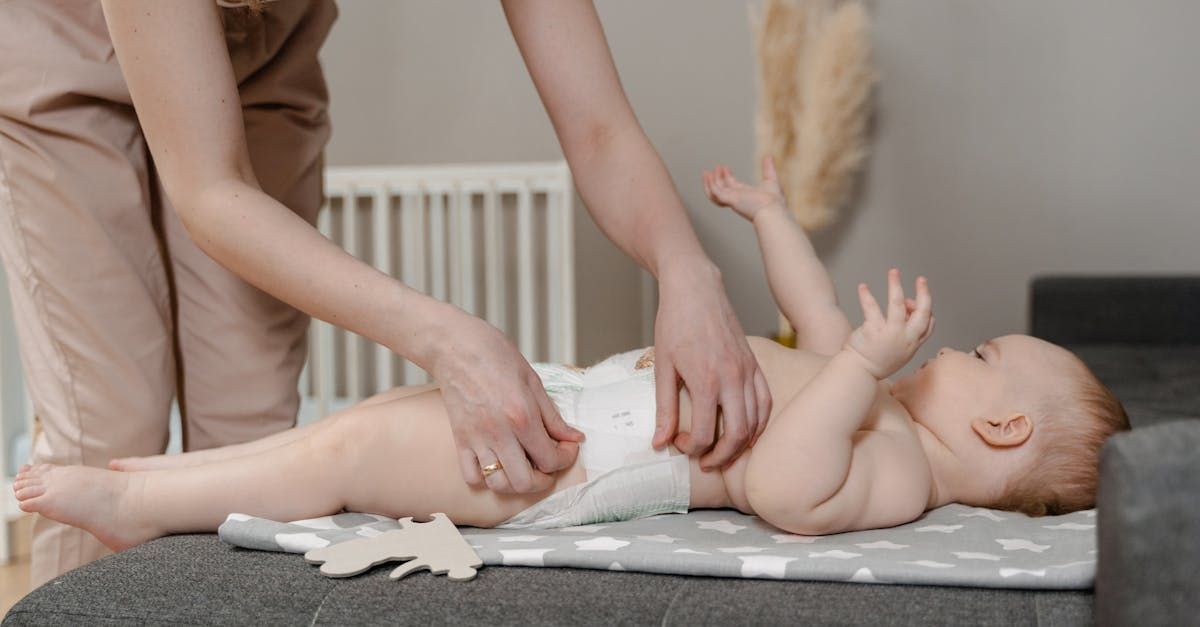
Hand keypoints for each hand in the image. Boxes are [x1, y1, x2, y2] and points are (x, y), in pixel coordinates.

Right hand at [430, 313, 584, 493]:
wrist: (454, 346)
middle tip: (548, 466)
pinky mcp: (460, 440)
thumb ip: (553, 416)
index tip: (567, 447)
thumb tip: (574, 437)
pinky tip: (496, 463)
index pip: (550, 458)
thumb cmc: (494, 355)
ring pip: (498, 485)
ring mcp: (477, 439)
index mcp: (522, 416)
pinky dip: (485, 478)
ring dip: (515, 483)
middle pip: (525, 482)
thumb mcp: (533, 381)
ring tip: (523, 468)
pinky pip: (471, 476)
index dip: (566, 458)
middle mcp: (499, 433)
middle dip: (543, 479)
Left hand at [652, 261, 772, 469]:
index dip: (692, 448)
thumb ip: (664, 408)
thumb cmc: (674, 324)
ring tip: (724, 452)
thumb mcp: (662, 367)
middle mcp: (733, 378)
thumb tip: (660, 443)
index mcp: (706, 381)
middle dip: (721, 457)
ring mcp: (748, 371)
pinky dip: (758, 423)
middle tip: (705, 463)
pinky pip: (765, 401)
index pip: (705, 434)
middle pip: (738, 435)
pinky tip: (746, 431)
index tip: (679, 444)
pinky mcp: (755, 364)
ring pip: (756, 422)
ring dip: (742, 444)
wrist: (695, 289)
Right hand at [702, 156, 785, 221]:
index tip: (724, 167)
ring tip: (707, 172)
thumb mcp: (770, 180)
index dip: (726, 176)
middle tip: (715, 168)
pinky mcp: (729, 200)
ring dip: (710, 182)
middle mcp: (737, 198)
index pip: (732, 185)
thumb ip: (768, 169)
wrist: (772, 211)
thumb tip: (768, 156)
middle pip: (722, 188)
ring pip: (715, 193)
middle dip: (716, 178)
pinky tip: (709, 176)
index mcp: (745, 195)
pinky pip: (715, 193)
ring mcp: (732, 200)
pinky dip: (710, 185)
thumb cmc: (773, 201)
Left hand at [845, 269, 933, 378]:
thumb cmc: (876, 361)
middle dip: (924, 293)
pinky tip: (863, 286)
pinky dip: (866, 295)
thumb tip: (906, 304)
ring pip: (897, 304)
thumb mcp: (899, 351)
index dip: (928, 311)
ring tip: (894, 271)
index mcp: (913, 344)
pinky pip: (872, 308)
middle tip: (921, 279)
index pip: (929, 325)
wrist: (859, 374)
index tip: (919, 303)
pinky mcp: (873, 330)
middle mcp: (905, 338)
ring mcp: (890, 334)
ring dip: (896, 285)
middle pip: (921, 312)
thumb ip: (906, 330)